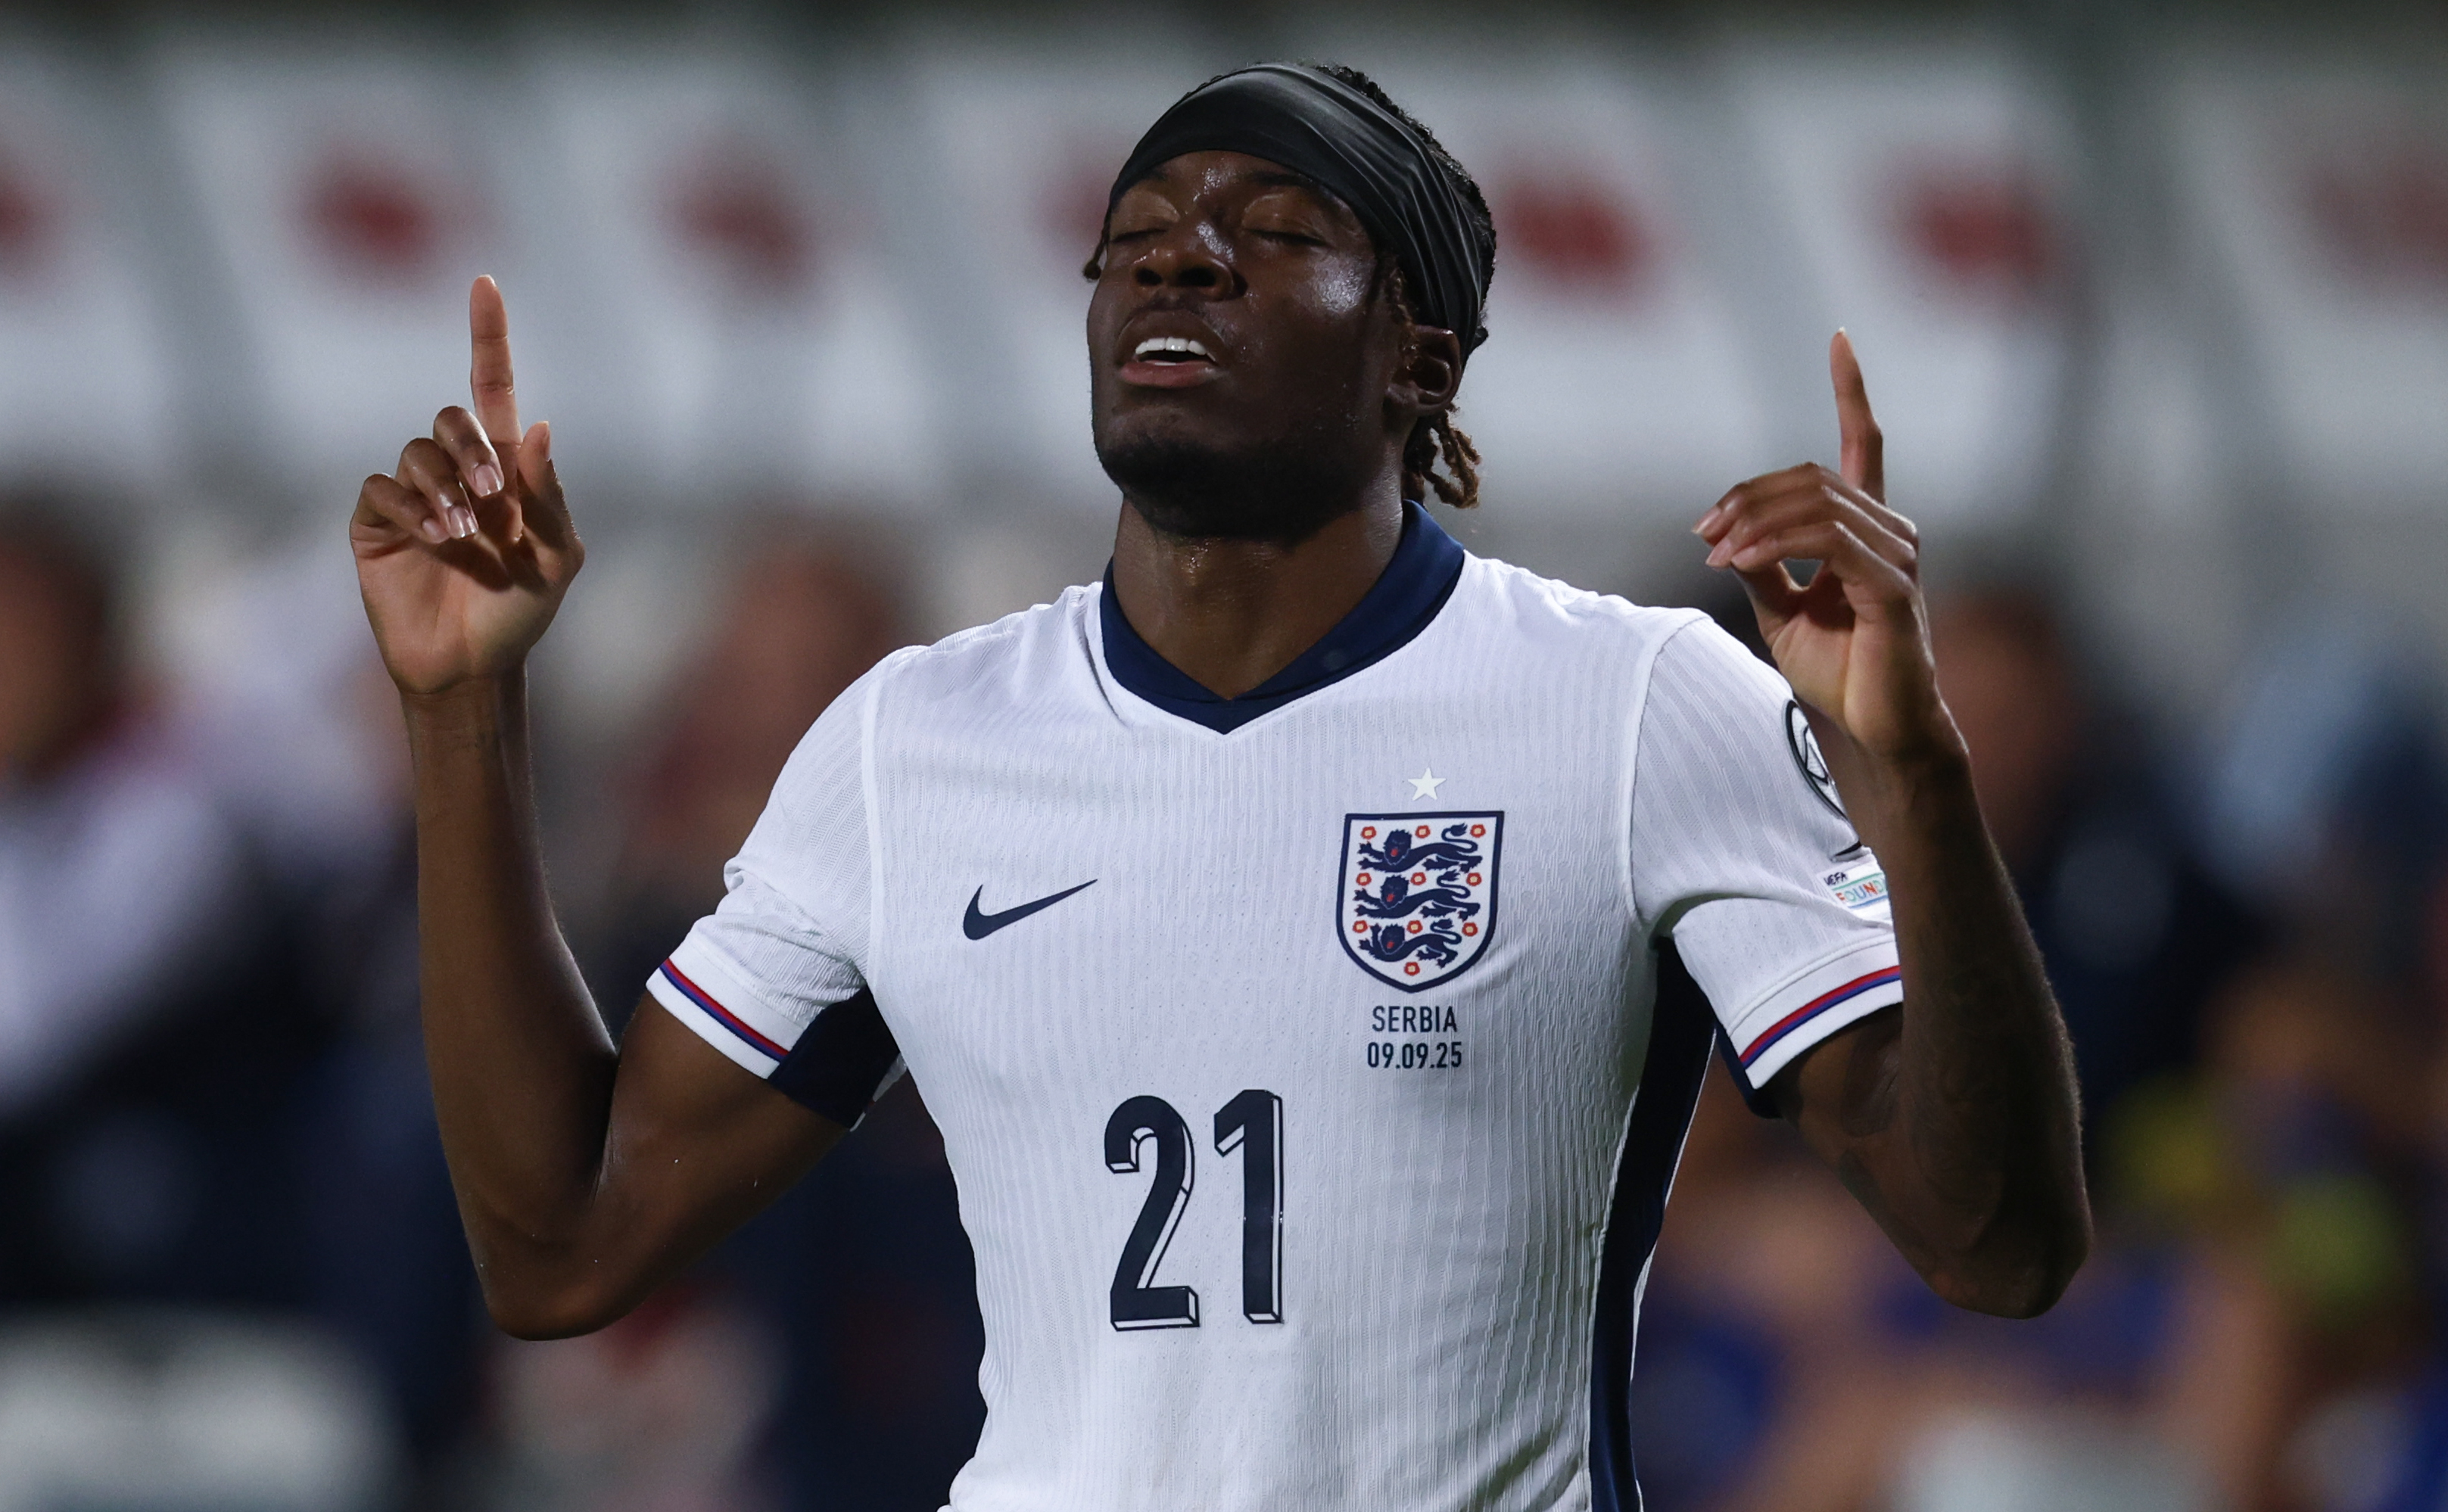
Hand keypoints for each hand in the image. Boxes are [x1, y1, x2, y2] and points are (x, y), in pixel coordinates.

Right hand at [352, 276, 583, 695]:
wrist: (472, 666)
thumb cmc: (520, 614)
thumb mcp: (557, 559)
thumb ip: (548, 497)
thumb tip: (538, 428)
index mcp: (505, 471)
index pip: (492, 388)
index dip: (488, 336)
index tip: (484, 283)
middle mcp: (455, 472)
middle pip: (451, 418)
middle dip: (472, 452)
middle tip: (492, 502)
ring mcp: (412, 495)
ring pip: (415, 453)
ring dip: (442, 489)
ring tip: (462, 538)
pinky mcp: (374, 523)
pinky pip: (381, 490)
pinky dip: (410, 510)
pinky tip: (432, 541)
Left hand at [1693, 331, 1956, 768]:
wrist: (1873, 729)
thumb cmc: (1837, 673)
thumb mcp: (1780, 610)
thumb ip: (1759, 565)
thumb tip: (1726, 535)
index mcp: (1866, 528)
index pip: (1866, 443)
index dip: (1853, 389)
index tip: (1840, 338)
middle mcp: (1890, 531)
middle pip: (1811, 477)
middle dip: (1747, 497)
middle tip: (1702, 533)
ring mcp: (1897, 557)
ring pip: (1816, 505)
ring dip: (1753, 523)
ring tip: (1715, 553)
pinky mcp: (1892, 589)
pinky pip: (1828, 544)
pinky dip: (1774, 546)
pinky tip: (1737, 563)